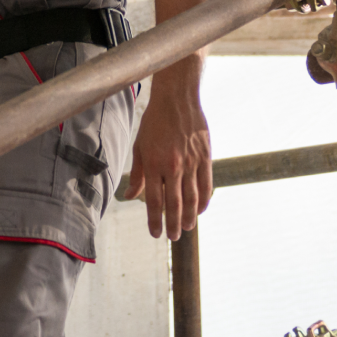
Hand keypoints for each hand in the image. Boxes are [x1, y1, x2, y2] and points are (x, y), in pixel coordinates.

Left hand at [123, 63, 211, 239]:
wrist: (177, 99)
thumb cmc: (154, 122)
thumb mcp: (140, 146)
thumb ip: (137, 173)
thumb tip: (130, 196)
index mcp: (154, 163)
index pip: (154, 200)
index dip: (154, 220)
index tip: (155, 233)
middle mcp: (172, 166)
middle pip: (174, 204)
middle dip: (172, 224)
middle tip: (172, 237)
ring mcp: (190, 163)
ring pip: (192, 198)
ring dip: (189, 217)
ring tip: (186, 229)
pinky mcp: (205, 157)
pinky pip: (206, 185)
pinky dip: (203, 201)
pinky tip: (200, 210)